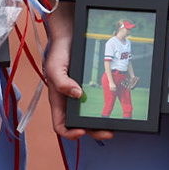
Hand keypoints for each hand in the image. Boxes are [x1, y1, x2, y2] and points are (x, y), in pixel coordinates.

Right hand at [41, 8, 110, 141]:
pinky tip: (114, 109)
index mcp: (59, 101)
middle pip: (79, 125)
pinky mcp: (90, 89)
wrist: (69, 36)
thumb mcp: (55, 67)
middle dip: (93, 132)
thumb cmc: (58, 53)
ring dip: (100, 124)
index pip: (60, 125)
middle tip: (108, 132)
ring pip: (89, 117)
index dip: (69, 133)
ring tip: (113, 125)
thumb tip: (76, 94)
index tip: (81, 131)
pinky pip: (96, 103)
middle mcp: (69, 102)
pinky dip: (104, 109)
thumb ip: (62, 82)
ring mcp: (80, 96)